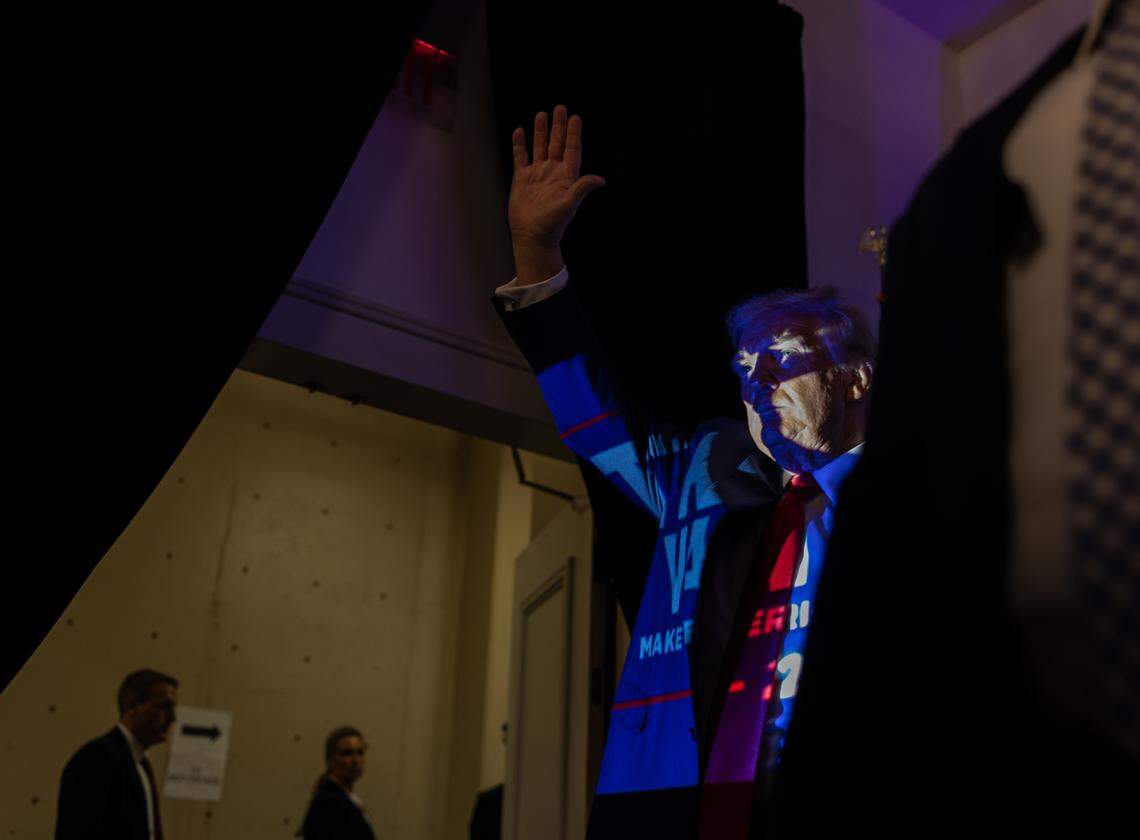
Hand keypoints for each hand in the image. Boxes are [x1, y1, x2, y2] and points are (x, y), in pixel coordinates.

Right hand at [509, 105, 604, 284]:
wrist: (532, 235)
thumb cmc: (553, 223)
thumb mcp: (569, 204)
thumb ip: (582, 188)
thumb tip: (600, 180)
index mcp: (566, 176)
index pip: (571, 150)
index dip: (573, 134)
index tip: (575, 117)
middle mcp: (552, 172)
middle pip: (556, 144)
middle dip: (558, 126)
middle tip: (560, 108)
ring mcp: (537, 174)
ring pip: (539, 147)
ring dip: (540, 132)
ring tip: (542, 115)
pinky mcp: (522, 179)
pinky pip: (521, 157)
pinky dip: (519, 145)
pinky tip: (519, 132)